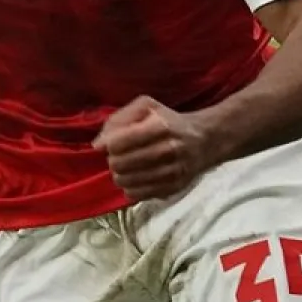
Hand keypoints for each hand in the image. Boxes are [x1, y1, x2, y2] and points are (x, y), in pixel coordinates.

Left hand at [92, 95, 219, 201]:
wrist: (203, 140)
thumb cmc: (168, 120)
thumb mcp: (146, 107)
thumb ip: (118, 120)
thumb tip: (98, 145)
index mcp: (160, 126)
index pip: (118, 143)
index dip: (109, 146)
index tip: (112, 145)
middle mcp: (168, 150)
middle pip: (120, 164)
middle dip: (113, 161)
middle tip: (118, 157)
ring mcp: (172, 172)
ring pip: (127, 182)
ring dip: (120, 175)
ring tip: (125, 168)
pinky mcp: (173, 188)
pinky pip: (138, 195)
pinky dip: (130, 188)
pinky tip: (134, 178)